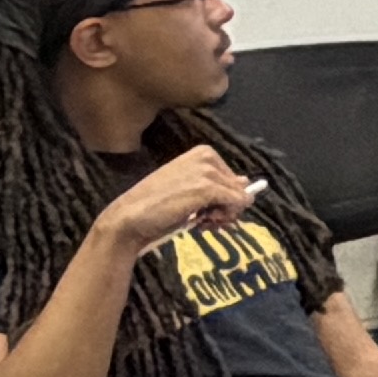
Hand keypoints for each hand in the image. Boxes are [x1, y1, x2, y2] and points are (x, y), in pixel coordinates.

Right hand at [98, 145, 263, 253]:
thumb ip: (217, 183)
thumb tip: (246, 182)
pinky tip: (202, 223)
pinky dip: (223, 218)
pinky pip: (236, 204)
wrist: (131, 217)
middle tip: (204, 220)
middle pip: (240, 189)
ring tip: (200, 222)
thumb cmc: (156, 205)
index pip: (234, 179)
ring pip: (240, 198)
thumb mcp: (190, 189)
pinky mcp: (207, 188)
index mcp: (203, 153)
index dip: (224, 199)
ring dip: (223, 216)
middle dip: (226, 209)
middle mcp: (207, 157)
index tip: (207, 210)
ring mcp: (207, 171)